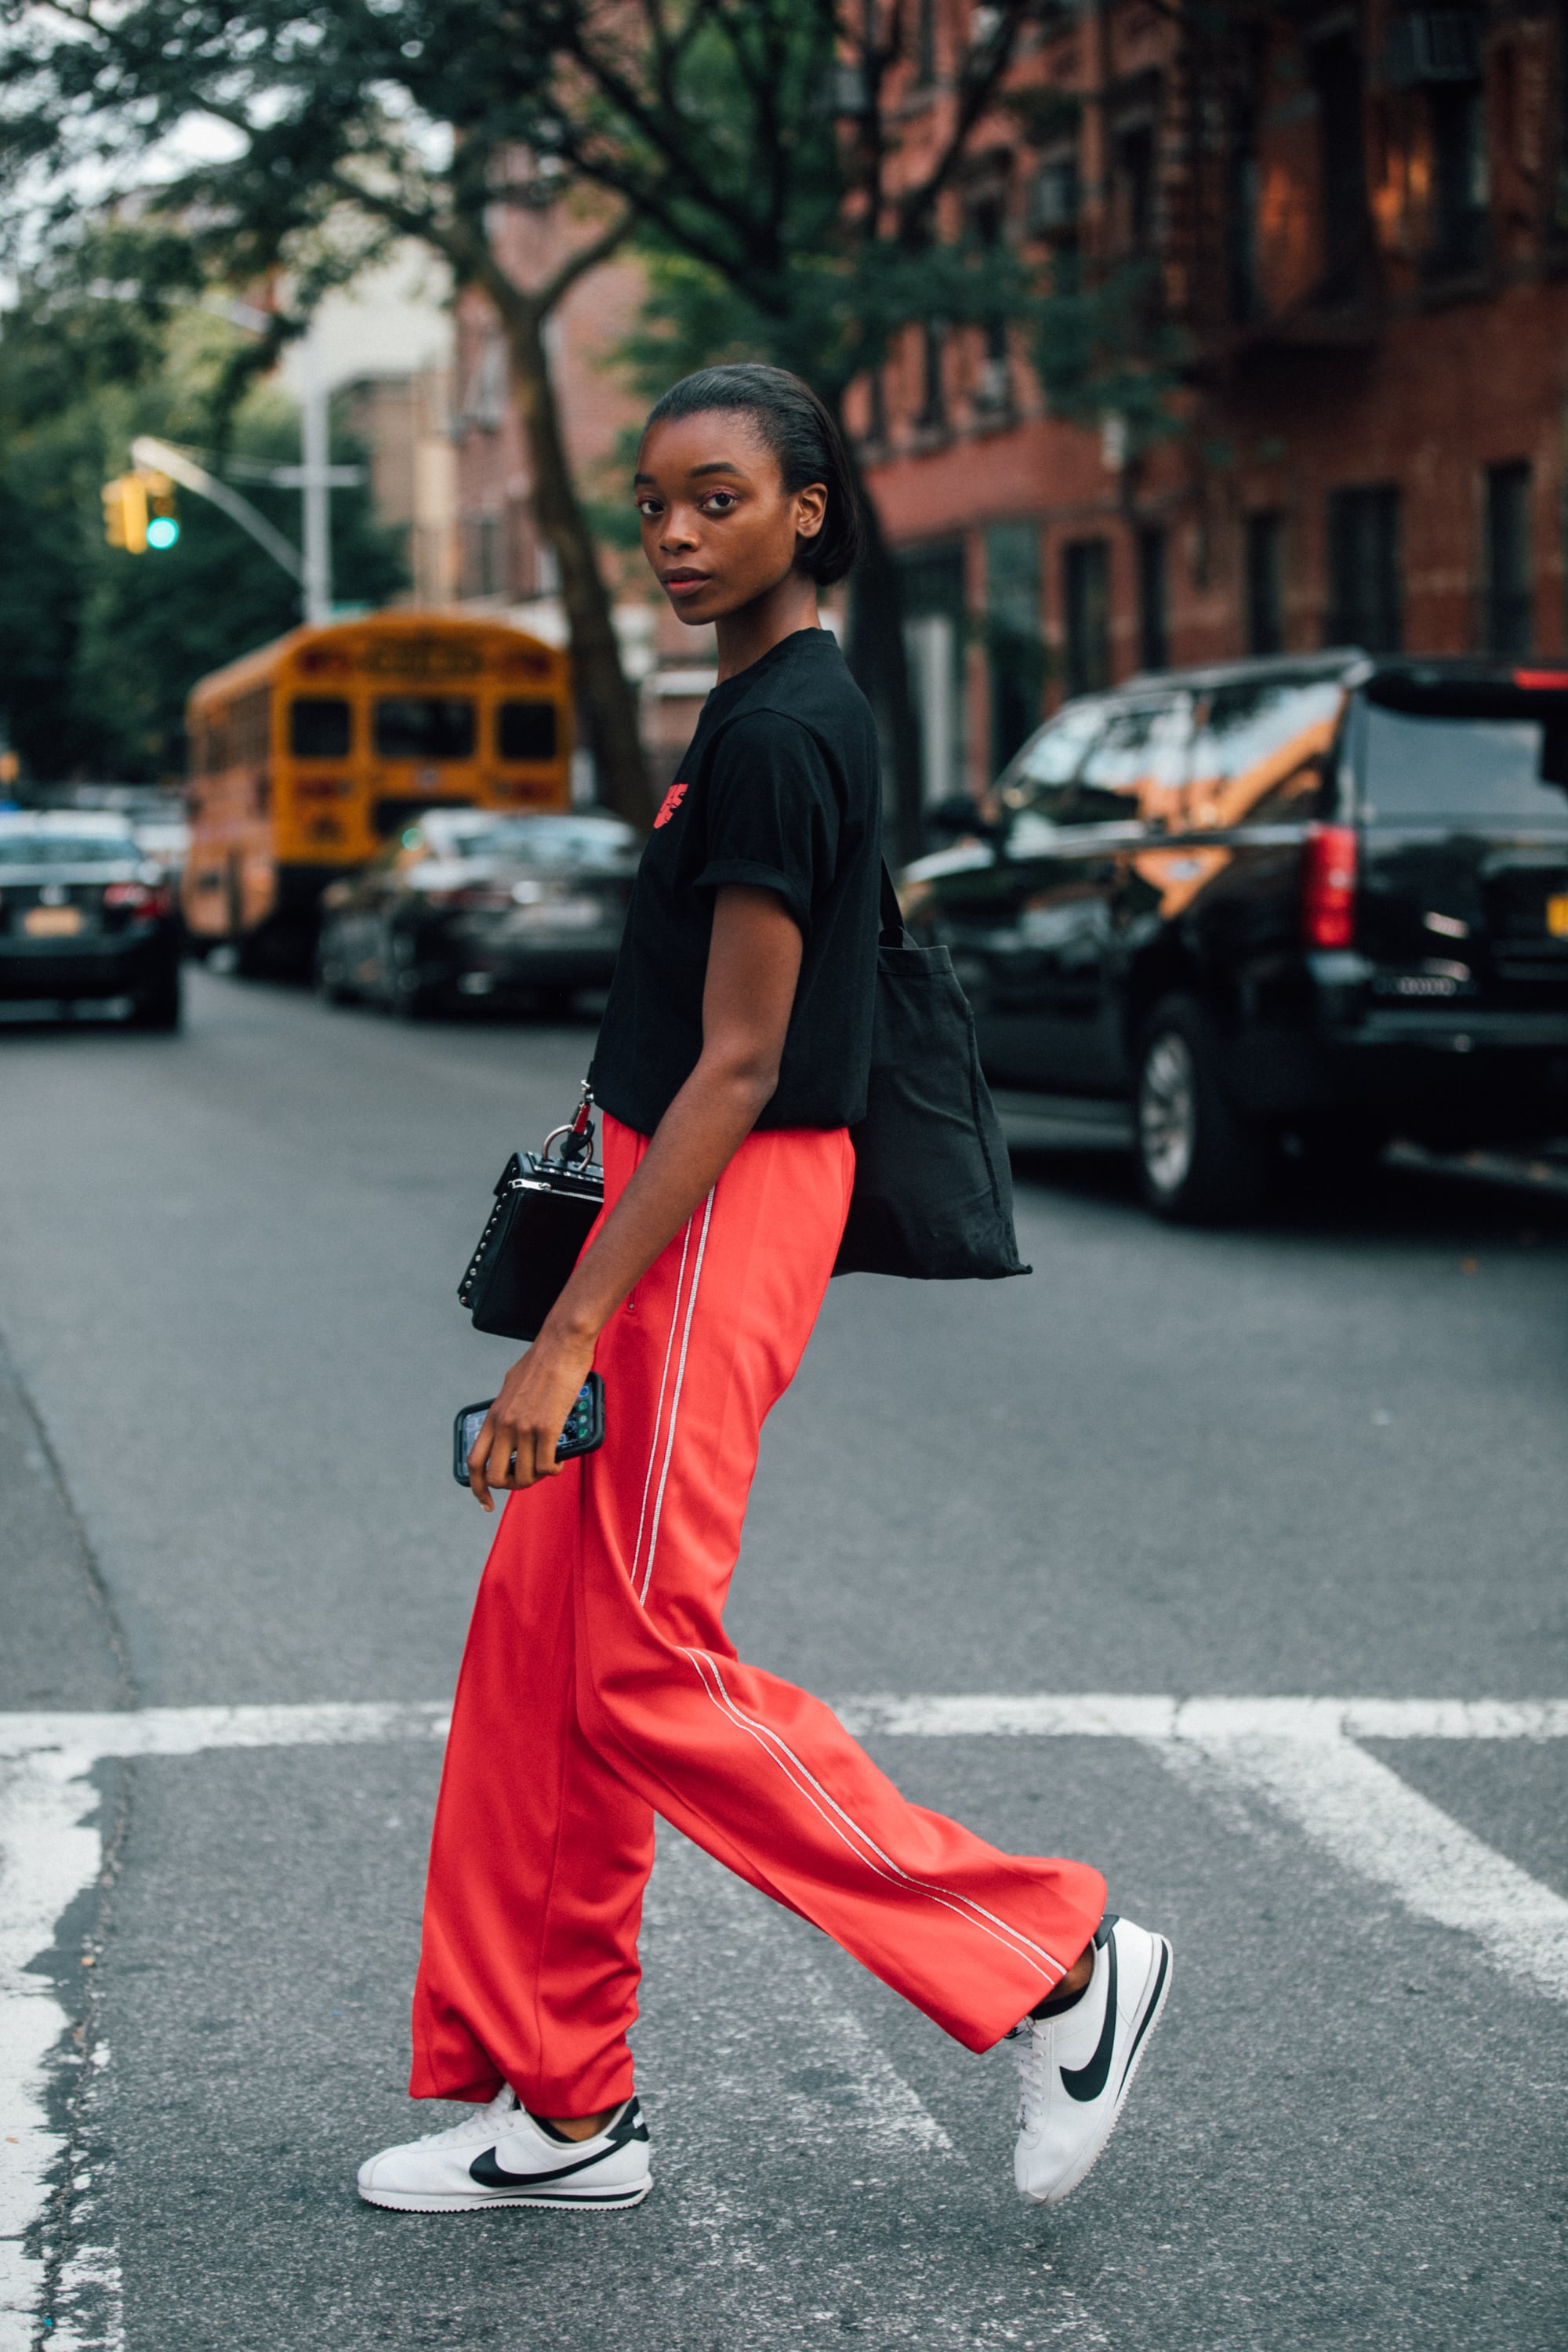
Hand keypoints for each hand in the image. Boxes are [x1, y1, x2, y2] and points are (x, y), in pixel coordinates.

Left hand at [467, 1329, 595, 1510]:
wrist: (561, 1345)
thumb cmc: (541, 1361)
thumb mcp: (510, 1386)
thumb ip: (506, 1409)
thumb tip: (509, 1425)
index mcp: (492, 1416)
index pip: (474, 1462)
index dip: (477, 1488)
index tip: (486, 1502)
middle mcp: (504, 1425)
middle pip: (496, 1476)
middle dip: (512, 1486)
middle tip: (527, 1479)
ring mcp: (524, 1427)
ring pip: (524, 1475)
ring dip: (537, 1478)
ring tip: (548, 1467)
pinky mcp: (547, 1427)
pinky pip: (546, 1465)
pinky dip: (553, 1470)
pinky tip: (559, 1462)